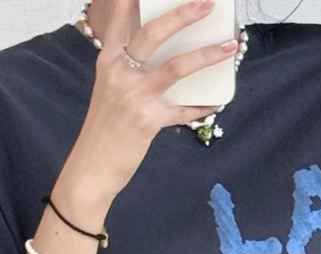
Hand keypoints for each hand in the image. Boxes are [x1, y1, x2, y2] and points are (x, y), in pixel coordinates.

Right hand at [66, 0, 239, 207]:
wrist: (91, 169)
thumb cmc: (103, 130)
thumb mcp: (110, 92)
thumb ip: (130, 71)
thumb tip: (167, 59)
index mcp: (108, 62)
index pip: (120, 21)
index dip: (131, 1)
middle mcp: (120, 72)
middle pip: (154, 33)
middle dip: (183, 15)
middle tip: (207, 4)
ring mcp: (134, 95)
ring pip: (176, 67)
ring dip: (207, 55)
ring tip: (229, 45)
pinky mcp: (147, 120)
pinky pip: (183, 110)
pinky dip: (202, 106)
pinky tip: (217, 101)